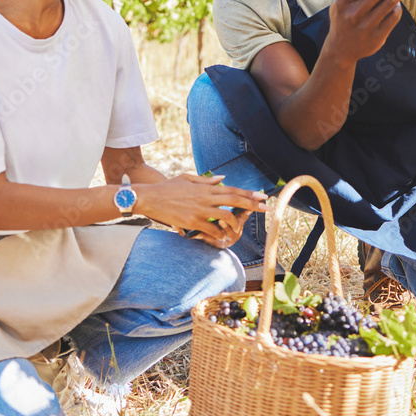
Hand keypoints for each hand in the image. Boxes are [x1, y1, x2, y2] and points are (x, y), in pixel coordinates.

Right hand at [136, 173, 266, 244]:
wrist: (150, 197)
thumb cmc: (167, 188)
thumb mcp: (187, 178)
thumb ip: (206, 180)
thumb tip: (223, 179)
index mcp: (205, 187)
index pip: (232, 189)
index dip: (248, 193)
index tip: (261, 196)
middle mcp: (205, 197)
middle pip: (234, 200)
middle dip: (252, 204)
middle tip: (266, 208)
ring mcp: (200, 210)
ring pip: (226, 217)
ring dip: (235, 224)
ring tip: (238, 228)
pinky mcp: (192, 221)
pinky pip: (212, 229)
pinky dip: (219, 234)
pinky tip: (222, 237)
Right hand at [325, 0, 411, 64]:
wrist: (340, 49)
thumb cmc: (342, 19)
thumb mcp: (339, 2)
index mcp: (342, 2)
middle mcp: (354, 14)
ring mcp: (366, 26)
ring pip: (389, 3)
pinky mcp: (377, 36)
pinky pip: (393, 17)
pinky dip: (397, 8)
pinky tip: (397, 2)